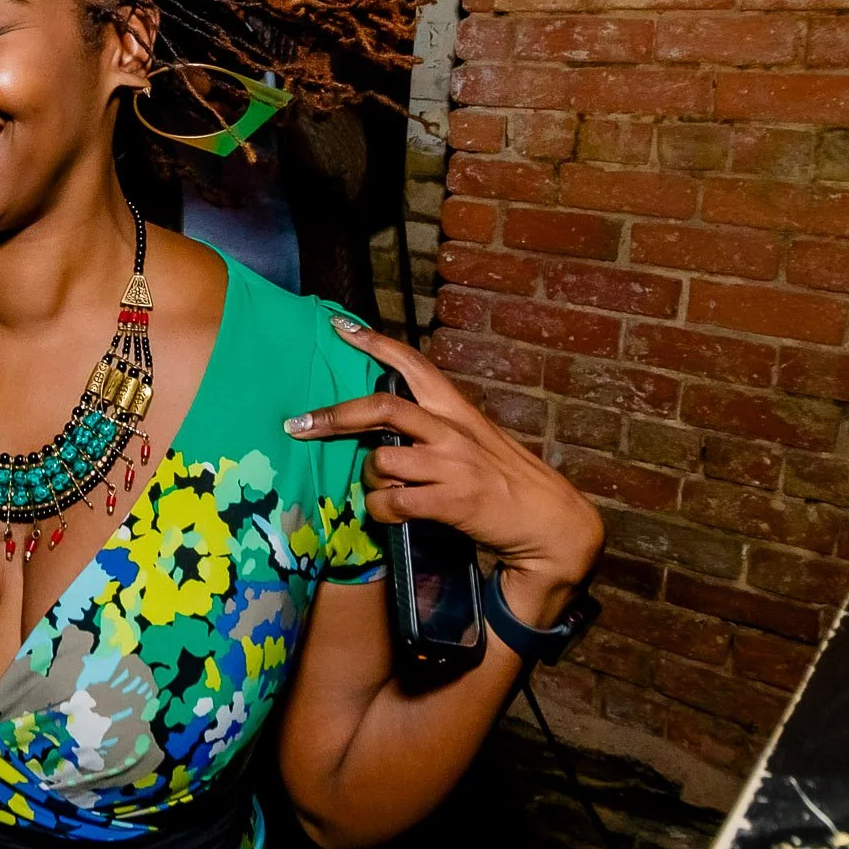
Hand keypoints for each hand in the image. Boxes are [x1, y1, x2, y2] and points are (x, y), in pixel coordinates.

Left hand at [285, 317, 601, 593]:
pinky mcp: (451, 501)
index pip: (413, 364)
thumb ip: (434, 429)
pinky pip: (392, 502)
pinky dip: (381, 511)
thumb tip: (383, 429)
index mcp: (456, 410)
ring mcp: (452, 465)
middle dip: (333, 416)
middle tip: (299, 425)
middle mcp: (452, 431)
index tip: (340, 326)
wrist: (549, 522)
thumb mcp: (472, 441)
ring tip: (382, 492)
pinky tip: (389, 515)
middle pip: (381, 409)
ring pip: (380, 461)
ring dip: (369, 481)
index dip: (375, 343)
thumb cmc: (504, 481)